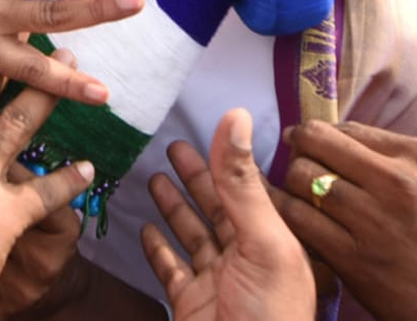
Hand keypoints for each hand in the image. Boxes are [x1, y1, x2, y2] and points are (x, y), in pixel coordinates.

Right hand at [141, 109, 314, 320]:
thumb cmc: (266, 318)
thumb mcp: (261, 242)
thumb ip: (241, 181)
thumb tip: (235, 116)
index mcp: (272, 244)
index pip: (247, 192)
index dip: (226, 161)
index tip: (204, 130)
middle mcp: (245, 261)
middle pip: (217, 210)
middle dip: (196, 179)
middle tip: (170, 148)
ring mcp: (216, 285)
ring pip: (192, 236)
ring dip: (174, 208)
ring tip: (153, 180)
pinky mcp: (190, 304)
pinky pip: (171, 271)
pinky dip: (158, 249)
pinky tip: (144, 230)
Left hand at [270, 121, 416, 320]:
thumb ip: (382, 152)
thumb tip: (326, 131)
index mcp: (414, 158)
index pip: (341, 129)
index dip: (313, 134)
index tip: (303, 141)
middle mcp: (396, 184)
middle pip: (313, 145)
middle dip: (298, 154)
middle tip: (298, 167)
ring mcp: (374, 221)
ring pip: (299, 177)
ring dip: (289, 183)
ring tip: (298, 194)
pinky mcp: (354, 258)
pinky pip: (295, 217)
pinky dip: (283, 210)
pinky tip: (288, 216)